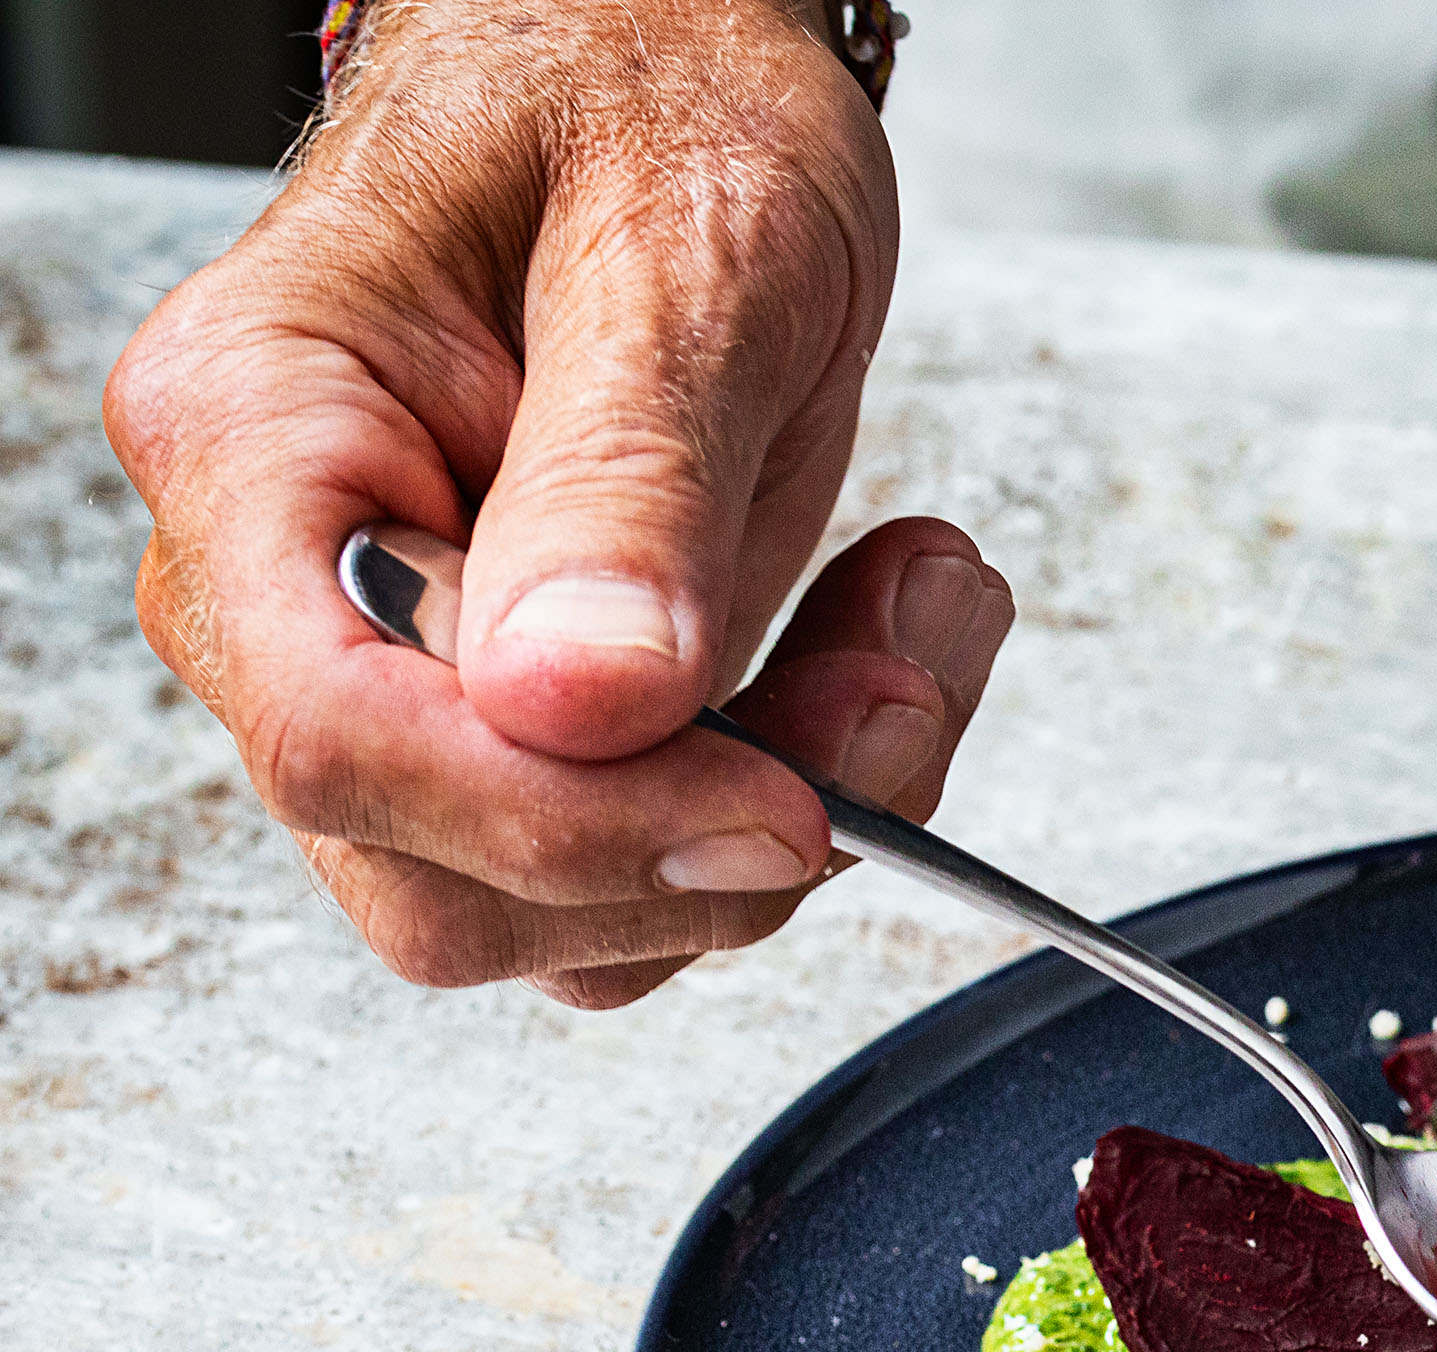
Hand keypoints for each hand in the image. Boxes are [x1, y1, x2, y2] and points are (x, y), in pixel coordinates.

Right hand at [104, 0, 1012, 1008]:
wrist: (664, 65)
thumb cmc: (638, 93)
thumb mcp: (681, 249)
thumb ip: (631, 480)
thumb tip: (583, 700)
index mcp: (261, 435)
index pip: (348, 737)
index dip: (573, 820)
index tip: (783, 798)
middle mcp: (294, 587)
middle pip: (449, 880)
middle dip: (709, 842)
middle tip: (900, 681)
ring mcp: (405, 679)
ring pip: (564, 920)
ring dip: (784, 830)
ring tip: (914, 626)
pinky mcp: (530, 729)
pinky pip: (647, 872)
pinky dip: (798, 811)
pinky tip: (879, 659)